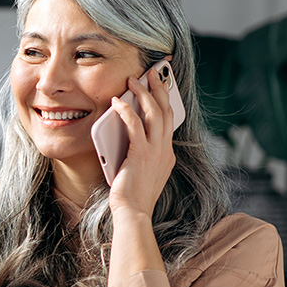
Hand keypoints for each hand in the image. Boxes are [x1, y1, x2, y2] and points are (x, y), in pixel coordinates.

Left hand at [107, 63, 176, 218]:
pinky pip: (135, 125)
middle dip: (159, 88)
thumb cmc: (132, 196)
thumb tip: (129, 136)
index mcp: (167, 154)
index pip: (169, 121)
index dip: (166, 100)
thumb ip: (141, 153)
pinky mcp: (141, 154)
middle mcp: (165, 150)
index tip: (162, 85)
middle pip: (166, 110)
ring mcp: (156, 151)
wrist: (133, 213)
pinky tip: (116, 102)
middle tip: (152, 72)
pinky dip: (126, 110)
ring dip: (144, 93)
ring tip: (133, 80)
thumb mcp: (142, 171)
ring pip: (154, 113)